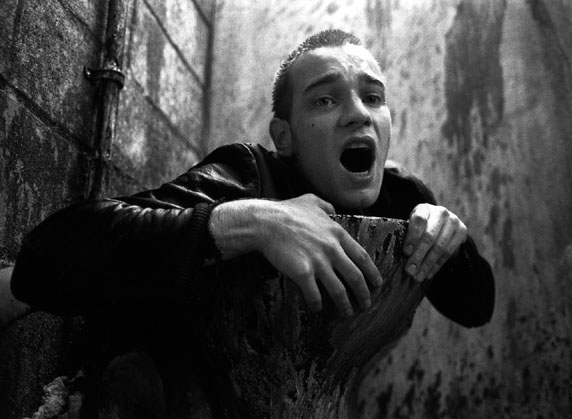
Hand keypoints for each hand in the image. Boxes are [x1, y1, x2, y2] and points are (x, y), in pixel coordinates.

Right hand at [209, 194, 381, 316]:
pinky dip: (317, 304)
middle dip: (363, 293)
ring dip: (345, 304)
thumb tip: (334, 210)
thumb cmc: (287, 211)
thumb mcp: (312, 201)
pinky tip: (317, 308)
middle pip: (355, 276)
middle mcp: (332, 250)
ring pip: (338, 290)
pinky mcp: (303, 273)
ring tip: (347, 313)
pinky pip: (314, 294)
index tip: (377, 283)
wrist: (266, 222)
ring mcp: (318, 262)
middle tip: (366, 304)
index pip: (362, 257)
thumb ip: (326, 206)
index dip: (372, 272)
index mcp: (337, 234)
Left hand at [402, 204, 466, 282]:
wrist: (442, 223)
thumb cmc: (421, 227)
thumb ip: (408, 236)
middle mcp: (441, 212)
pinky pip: (449, 252)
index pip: (419, 221)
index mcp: (424, 208)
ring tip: (418, 276)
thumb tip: (402, 257)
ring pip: (440, 246)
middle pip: (429, 236)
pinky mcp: (462, 231)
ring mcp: (454, 221)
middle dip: (418, 255)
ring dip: (427, 264)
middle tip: (409, 270)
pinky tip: (428, 274)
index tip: (406, 252)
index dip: (412, 237)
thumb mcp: (412, 226)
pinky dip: (437, 265)